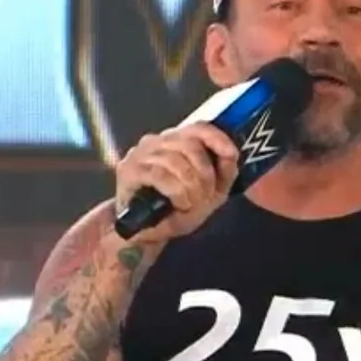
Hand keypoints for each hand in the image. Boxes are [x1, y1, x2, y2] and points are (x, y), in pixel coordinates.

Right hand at [114, 123, 240, 242]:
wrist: (143, 233)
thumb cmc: (174, 209)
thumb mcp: (209, 192)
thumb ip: (223, 171)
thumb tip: (231, 152)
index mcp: (176, 142)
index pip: (199, 128)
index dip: (217, 138)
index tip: (231, 153)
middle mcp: (157, 141)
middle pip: (190, 145)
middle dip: (204, 175)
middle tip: (205, 197)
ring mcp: (140, 154)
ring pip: (175, 160)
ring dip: (190, 186)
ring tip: (190, 203)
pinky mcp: (128, 170)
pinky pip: (159, 174)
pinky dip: (175, 191)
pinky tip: (179, 203)